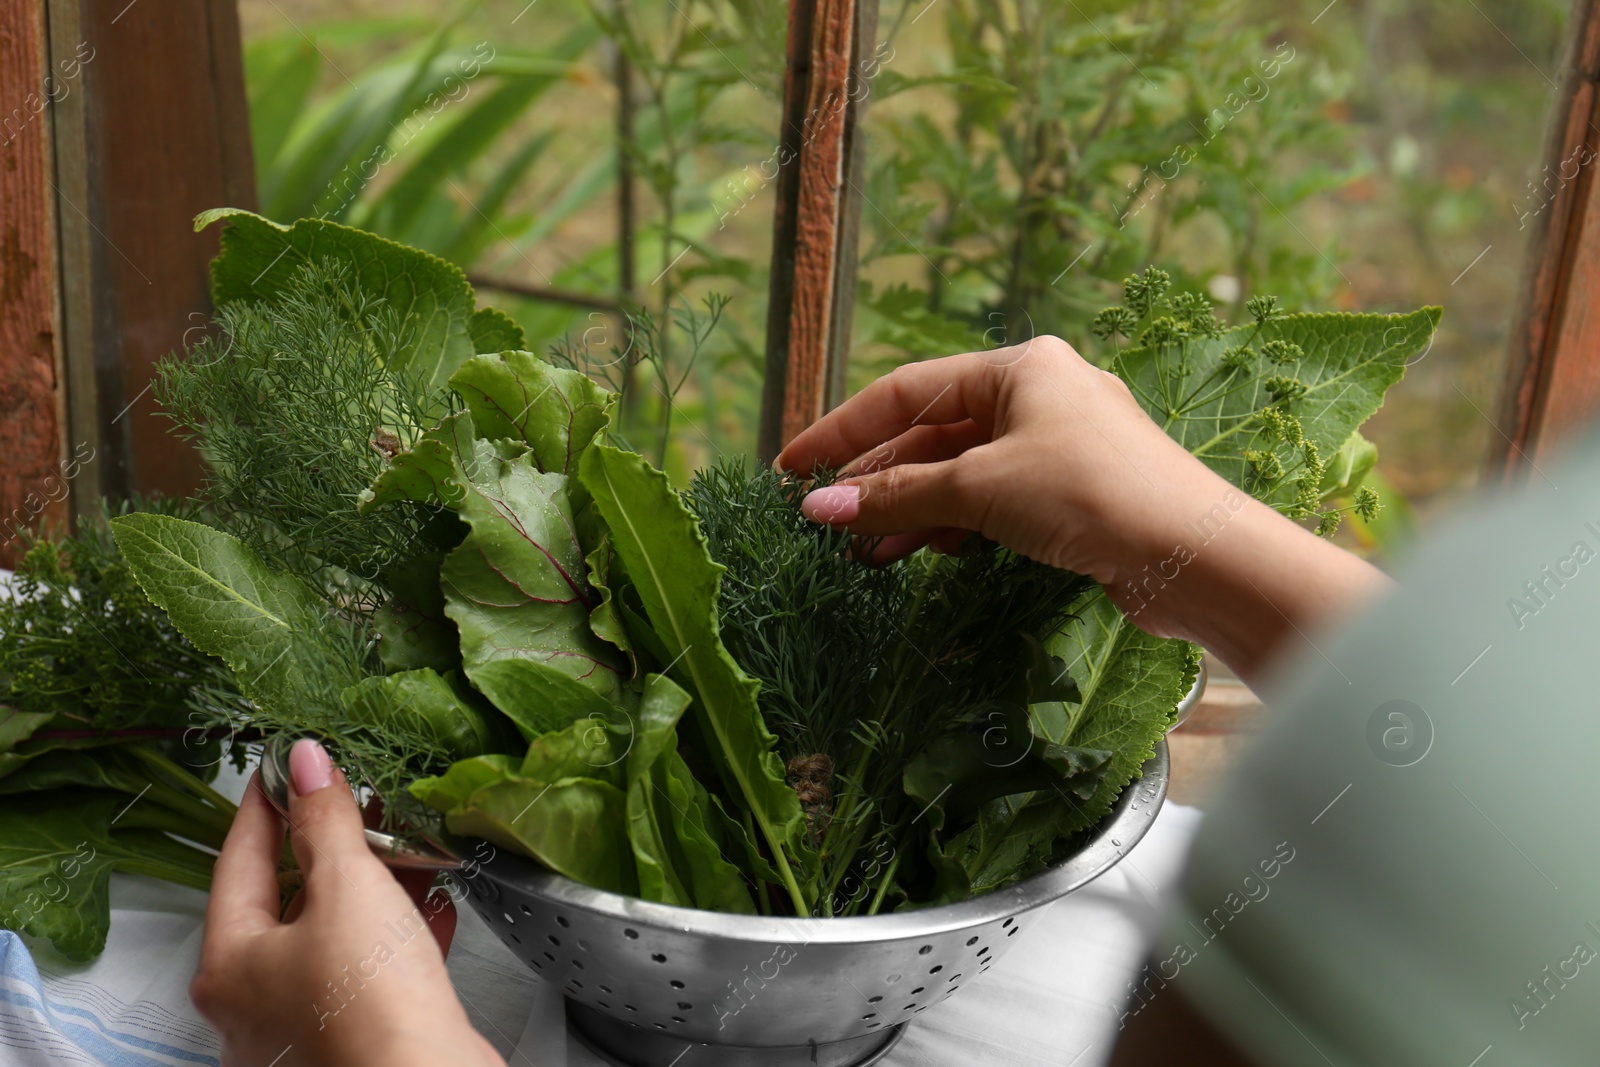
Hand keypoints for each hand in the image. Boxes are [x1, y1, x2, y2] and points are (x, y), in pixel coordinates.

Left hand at [190, 740, 504, 1066]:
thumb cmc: (371, 1005)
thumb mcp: (348, 887)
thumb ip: (326, 822)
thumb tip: (306, 765)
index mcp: (229, 966)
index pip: (238, 861)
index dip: (266, 805)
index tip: (285, 767)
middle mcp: (255, 1004)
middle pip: (286, 900)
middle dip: (330, 847)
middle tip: (353, 799)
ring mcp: (304, 1027)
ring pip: (332, 936)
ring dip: (373, 888)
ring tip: (406, 845)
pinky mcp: (357, 1040)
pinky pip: (369, 973)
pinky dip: (397, 934)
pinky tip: (432, 907)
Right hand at [777, 337, 1388, 681]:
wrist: (1193, 553)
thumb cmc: (1088, 494)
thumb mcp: (982, 488)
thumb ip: (898, 496)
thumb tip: (818, 508)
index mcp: (1020, 367)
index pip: (907, 392)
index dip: (843, 431)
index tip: (792, 467)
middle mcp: (1039, 395)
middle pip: (933, 434)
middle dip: (876, 479)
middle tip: (822, 519)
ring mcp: (1057, 446)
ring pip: (962, 473)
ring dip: (910, 510)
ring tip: (862, 553)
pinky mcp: (1072, 495)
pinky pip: (993, 501)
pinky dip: (953, 525)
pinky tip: (921, 553)